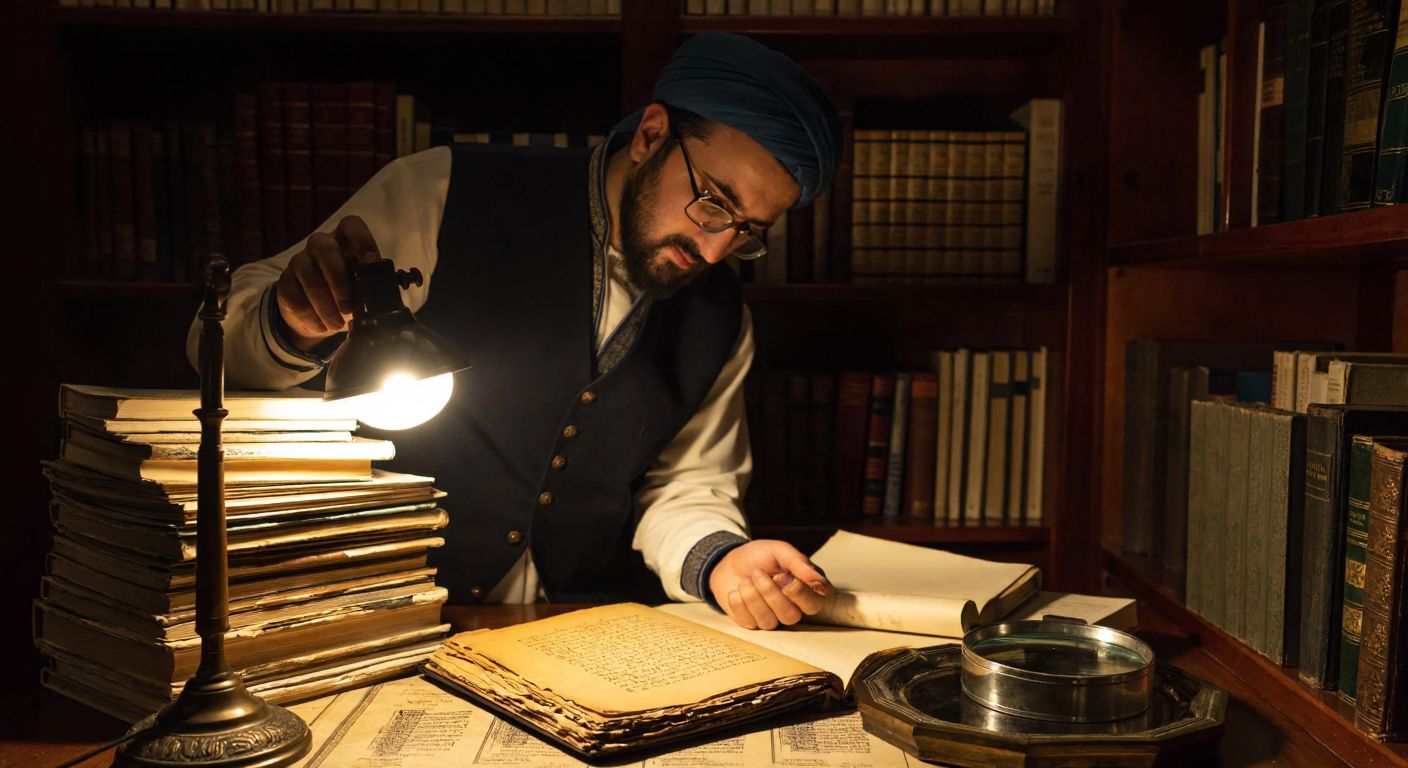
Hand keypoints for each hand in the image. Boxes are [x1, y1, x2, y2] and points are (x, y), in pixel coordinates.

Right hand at [276, 215, 382, 350]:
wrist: (319, 316)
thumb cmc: (348, 295)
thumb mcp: (364, 289)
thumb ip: (374, 285)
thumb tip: (389, 294)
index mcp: (345, 241)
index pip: (351, 225)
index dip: (361, 239)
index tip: (371, 261)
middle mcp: (321, 245)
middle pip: (326, 250)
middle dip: (339, 281)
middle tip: (349, 308)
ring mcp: (300, 261)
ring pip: (309, 276)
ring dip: (325, 305)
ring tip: (336, 324)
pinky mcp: (285, 281)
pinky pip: (294, 296)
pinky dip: (310, 316)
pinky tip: (321, 327)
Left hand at [709, 540, 831, 629]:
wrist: (729, 562)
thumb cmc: (759, 556)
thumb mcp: (779, 550)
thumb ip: (799, 563)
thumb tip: (820, 582)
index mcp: (805, 589)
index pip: (814, 604)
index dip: (797, 592)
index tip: (781, 574)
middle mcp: (792, 607)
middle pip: (792, 617)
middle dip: (771, 594)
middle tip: (758, 573)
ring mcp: (772, 617)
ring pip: (770, 622)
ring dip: (753, 597)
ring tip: (745, 580)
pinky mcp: (752, 623)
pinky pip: (749, 623)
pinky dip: (739, 604)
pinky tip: (737, 591)